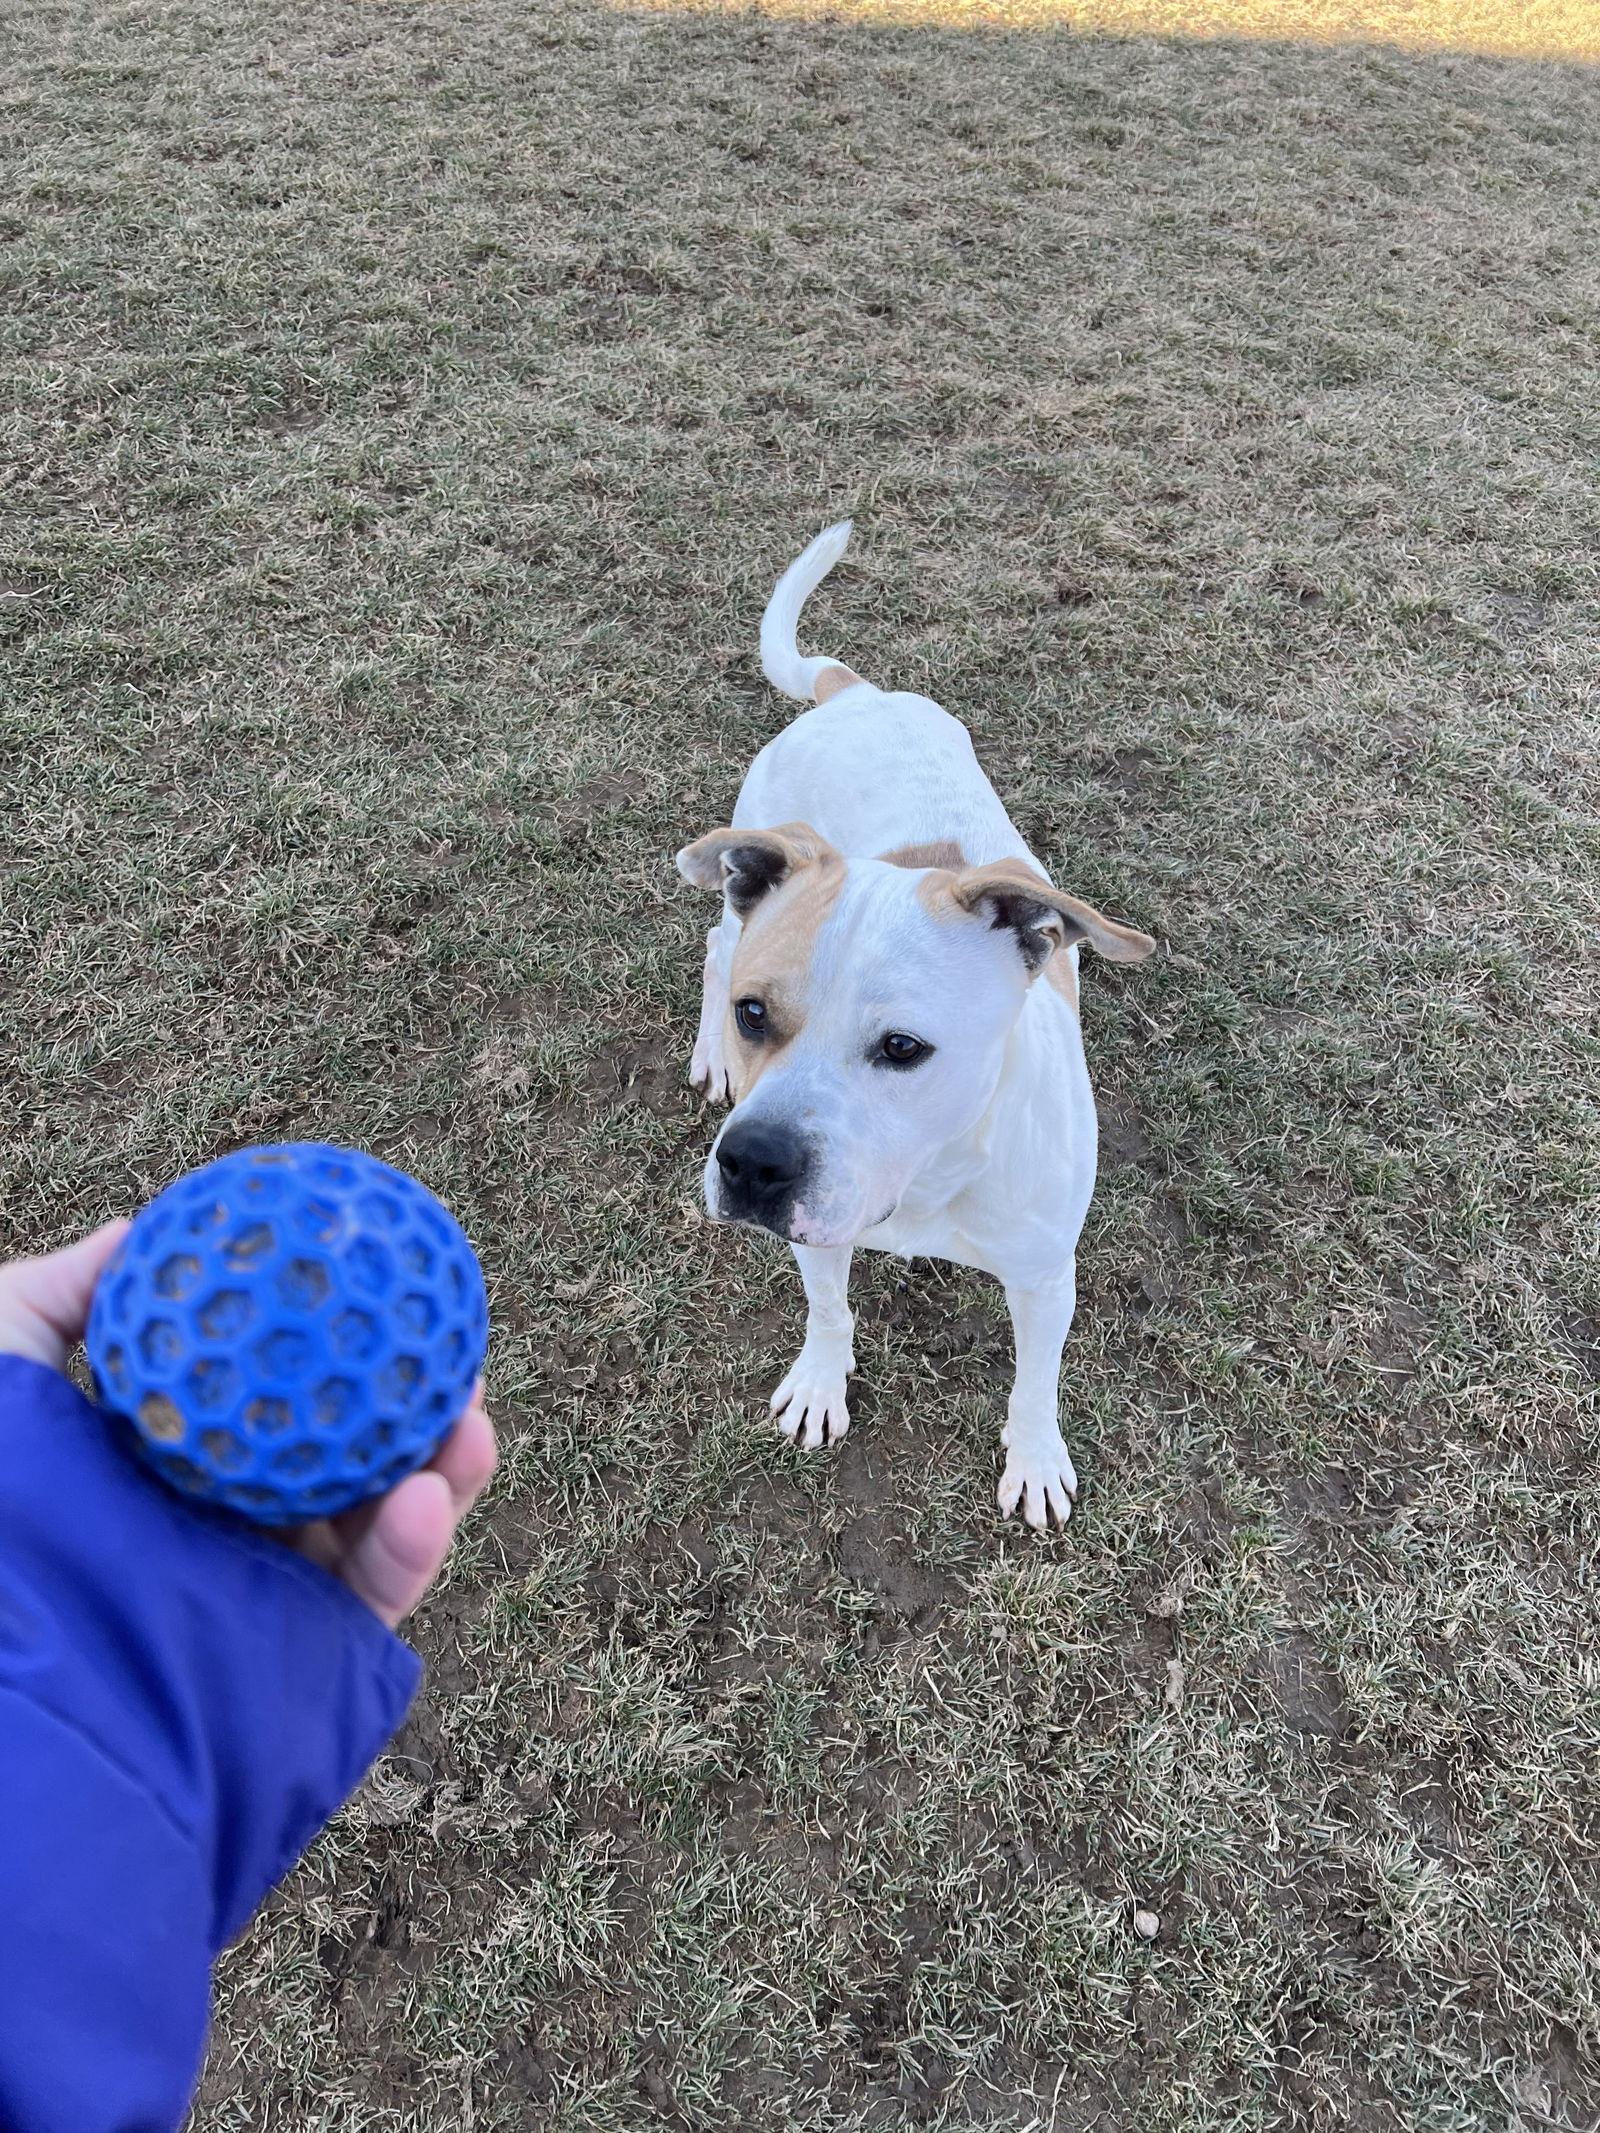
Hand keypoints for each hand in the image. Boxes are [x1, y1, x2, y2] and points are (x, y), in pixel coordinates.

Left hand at [0, 1222, 495, 1631]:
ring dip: (440, 1465)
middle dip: (406, 1396)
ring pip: (380, 1517)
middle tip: (445, 1342)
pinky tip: (431, 1495)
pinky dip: (416, 1543)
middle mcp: (223, 1524)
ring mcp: (269, 1590)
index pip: (258, 1388)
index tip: (369, 1278)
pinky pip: (374, 1592)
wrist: (20, 1685)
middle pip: (340, 1445)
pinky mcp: (302, 1655)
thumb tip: (130, 1232)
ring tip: (468, 1417)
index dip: (319, 1336)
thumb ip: (50, 1301)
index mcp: (164, 1465)